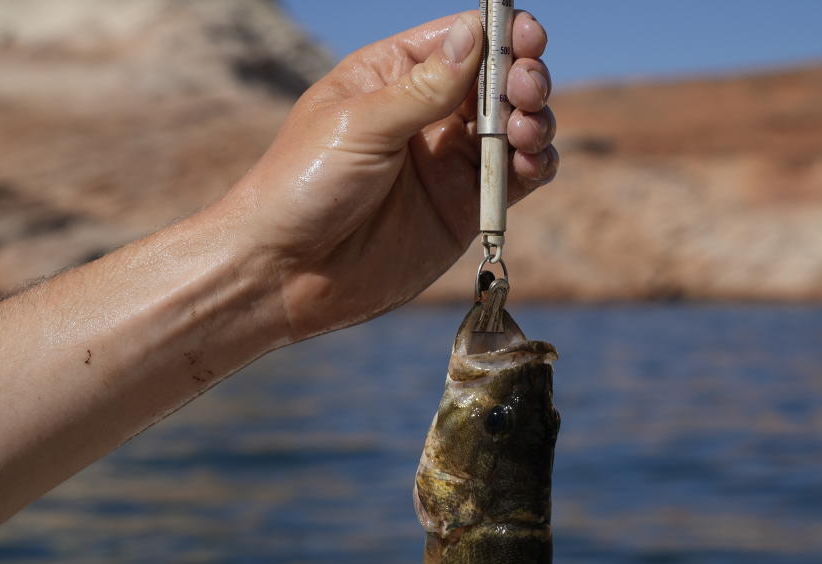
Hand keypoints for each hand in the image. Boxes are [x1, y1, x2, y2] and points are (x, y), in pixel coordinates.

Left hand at [222, 11, 555, 339]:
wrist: (287, 271)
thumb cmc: (303, 185)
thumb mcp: (361, 124)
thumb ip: (424, 87)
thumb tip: (475, 35)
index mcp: (393, 76)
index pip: (461, 40)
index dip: (500, 33)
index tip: (527, 38)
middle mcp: (427, 114)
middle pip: (497, 80)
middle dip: (523, 77)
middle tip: (525, 90)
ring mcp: (448, 162)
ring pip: (515, 127)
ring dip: (535, 121)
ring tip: (525, 131)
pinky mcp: (464, 209)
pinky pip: (515, 179)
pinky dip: (535, 166)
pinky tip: (532, 162)